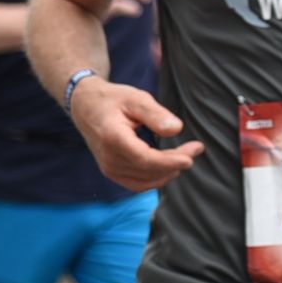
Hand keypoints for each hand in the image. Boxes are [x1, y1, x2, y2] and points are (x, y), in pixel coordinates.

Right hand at [66, 76, 200, 192]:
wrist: (86, 107)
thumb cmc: (113, 100)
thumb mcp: (136, 98)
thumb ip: (156, 114)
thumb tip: (176, 129)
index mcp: (113, 138)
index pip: (146, 159)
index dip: (172, 160)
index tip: (193, 152)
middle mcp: (109, 158)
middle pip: (149, 171)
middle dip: (176, 163)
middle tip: (196, 149)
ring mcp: (109, 168)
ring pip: (146, 181)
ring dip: (168, 172)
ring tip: (184, 156)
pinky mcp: (111, 172)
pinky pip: (138, 184)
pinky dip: (156, 178)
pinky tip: (168, 167)